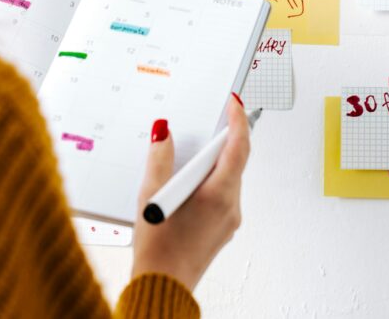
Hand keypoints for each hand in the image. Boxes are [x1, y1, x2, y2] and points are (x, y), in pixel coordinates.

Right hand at [131, 92, 250, 290]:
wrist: (162, 286)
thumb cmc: (158, 248)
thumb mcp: (151, 194)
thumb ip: (159, 158)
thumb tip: (164, 133)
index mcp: (218, 194)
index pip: (238, 147)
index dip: (238, 120)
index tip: (235, 103)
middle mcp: (230, 206)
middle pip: (234, 162)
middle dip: (221, 140)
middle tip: (209, 121)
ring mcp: (228, 220)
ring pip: (227, 179)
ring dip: (211, 164)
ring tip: (187, 157)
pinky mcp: (221, 230)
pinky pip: (221, 196)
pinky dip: (207, 183)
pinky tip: (185, 186)